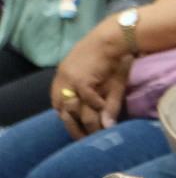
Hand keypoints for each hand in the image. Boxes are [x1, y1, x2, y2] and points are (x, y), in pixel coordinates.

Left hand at [50, 19, 131, 136]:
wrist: (114, 36)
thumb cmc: (110, 56)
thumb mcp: (104, 81)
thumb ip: (104, 102)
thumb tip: (107, 125)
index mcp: (62, 79)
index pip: (59, 106)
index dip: (69, 121)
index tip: (79, 132)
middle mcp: (62, 81)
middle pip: (65, 112)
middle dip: (75, 128)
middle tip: (87, 140)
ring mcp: (69, 81)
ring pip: (76, 110)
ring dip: (88, 123)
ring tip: (98, 133)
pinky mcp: (81, 80)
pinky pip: (89, 101)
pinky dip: (98, 108)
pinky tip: (107, 114)